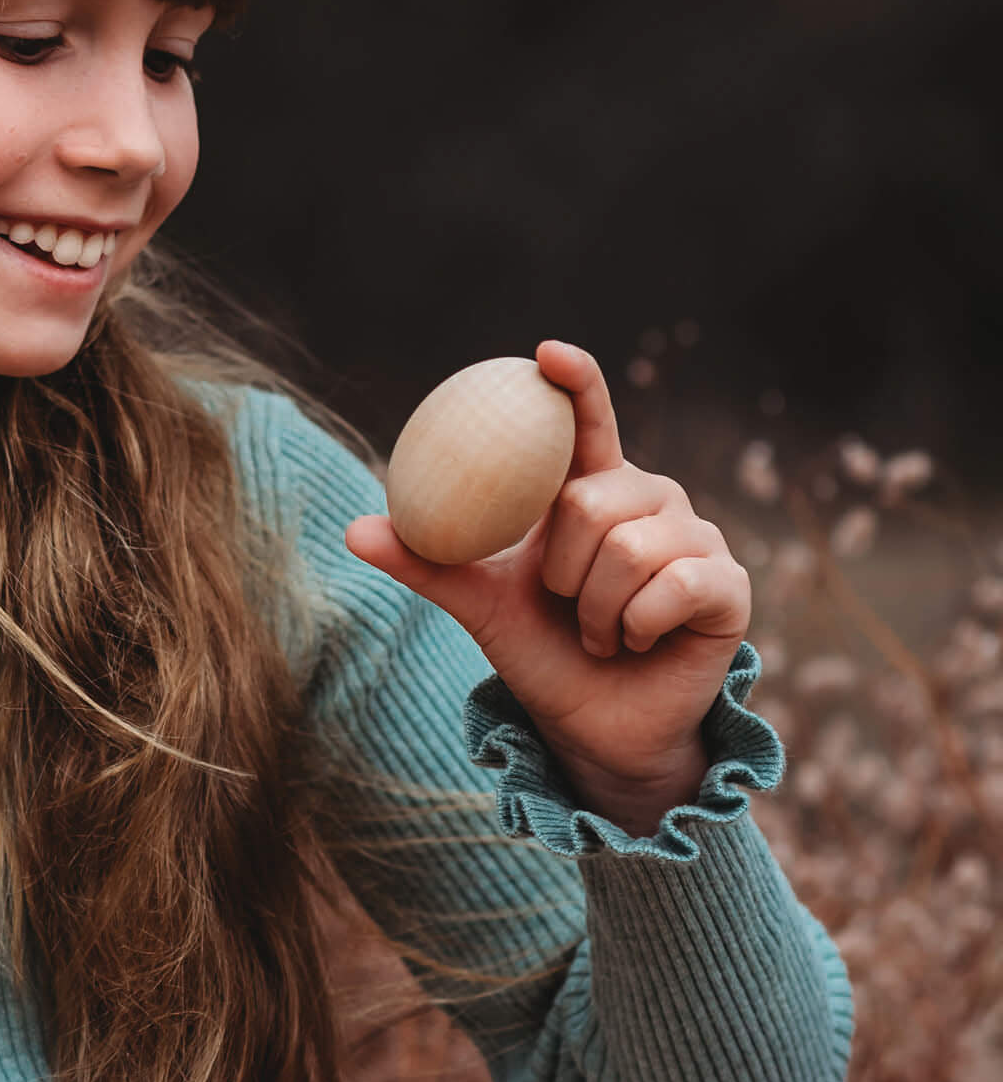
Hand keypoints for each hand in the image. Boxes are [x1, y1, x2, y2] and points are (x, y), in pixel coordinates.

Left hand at [344, 340, 750, 832]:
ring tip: (600, 632)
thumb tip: (353, 530)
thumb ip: (426, 563)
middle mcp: (649, 500)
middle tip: (566, 605)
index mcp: (591, 490)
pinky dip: (636, 626)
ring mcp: (696, 538)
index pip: (587, 422)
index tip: (546, 354)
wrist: (594, 726)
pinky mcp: (728, 585)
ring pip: (630, 548)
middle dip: (562, 570)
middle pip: (592, 501)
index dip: (576, 383)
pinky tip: (636, 642)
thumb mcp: (479, 603)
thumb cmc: (542, 651)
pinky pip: (674, 585)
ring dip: (596, 610)